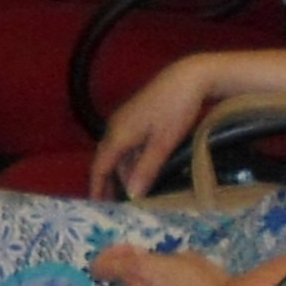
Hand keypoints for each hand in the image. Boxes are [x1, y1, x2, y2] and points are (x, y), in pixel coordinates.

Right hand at [87, 59, 214, 199]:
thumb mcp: (163, 144)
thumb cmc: (175, 110)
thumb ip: (146, 170)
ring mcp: (125, 120)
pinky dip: (132, 160)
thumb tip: (131, 196)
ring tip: (133, 192)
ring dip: (123, 172)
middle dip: (108, 182)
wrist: (188, 77)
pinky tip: (144, 169)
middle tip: (116, 206)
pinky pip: (127, 144)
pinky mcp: (136, 117)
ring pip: (119, 153)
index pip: (99, 167)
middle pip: (106, 160)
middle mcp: (115, 127)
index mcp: (117, 135)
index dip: (97, 188)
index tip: (97, 208)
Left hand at [90, 242, 224, 285]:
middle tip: (159, 268)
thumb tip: (145, 258)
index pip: (102, 266)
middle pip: (124, 281)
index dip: (110, 257)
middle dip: (136, 274)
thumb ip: (159, 258)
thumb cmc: (211, 282)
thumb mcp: (188, 258)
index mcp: (138, 270)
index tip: (126, 253)